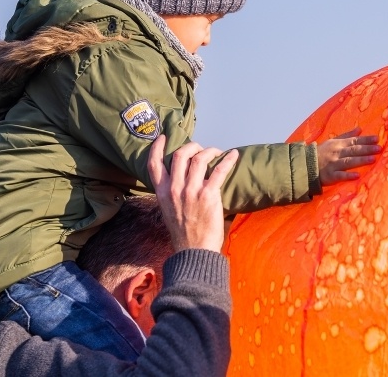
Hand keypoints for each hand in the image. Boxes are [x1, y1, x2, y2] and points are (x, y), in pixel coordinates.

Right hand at [147, 135, 238, 251]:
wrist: (194, 252)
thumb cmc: (184, 233)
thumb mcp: (169, 210)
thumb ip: (171, 193)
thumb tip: (182, 177)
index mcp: (162, 192)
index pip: (153, 164)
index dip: (157, 147)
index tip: (163, 137)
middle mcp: (174, 189)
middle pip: (180, 155)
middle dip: (192, 146)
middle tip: (200, 148)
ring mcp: (191, 191)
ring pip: (199, 158)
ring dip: (210, 151)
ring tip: (216, 152)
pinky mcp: (208, 195)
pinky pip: (219, 170)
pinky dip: (228, 160)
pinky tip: (233, 155)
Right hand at [317, 127, 380, 185]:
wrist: (305, 165)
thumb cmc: (321, 153)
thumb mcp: (333, 142)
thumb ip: (346, 136)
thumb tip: (360, 129)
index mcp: (338, 145)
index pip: (354, 141)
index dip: (365, 140)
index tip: (377, 138)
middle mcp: (337, 153)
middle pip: (353, 150)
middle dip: (367, 149)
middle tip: (379, 148)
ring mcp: (333, 164)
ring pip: (349, 161)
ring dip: (361, 160)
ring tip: (373, 159)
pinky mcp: (330, 176)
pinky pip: (340, 176)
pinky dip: (348, 175)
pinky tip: (357, 176)